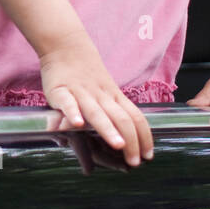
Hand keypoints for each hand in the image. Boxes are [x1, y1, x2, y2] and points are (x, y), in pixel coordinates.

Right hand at [39, 33, 153, 166]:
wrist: (65, 46)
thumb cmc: (87, 74)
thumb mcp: (105, 91)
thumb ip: (113, 113)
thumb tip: (126, 140)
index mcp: (114, 97)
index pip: (135, 117)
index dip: (144, 137)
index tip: (148, 156)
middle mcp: (101, 96)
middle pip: (120, 117)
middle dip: (130, 140)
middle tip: (135, 162)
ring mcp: (81, 93)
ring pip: (97, 112)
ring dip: (108, 129)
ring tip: (118, 145)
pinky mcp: (60, 91)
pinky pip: (68, 102)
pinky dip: (73, 112)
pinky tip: (78, 124)